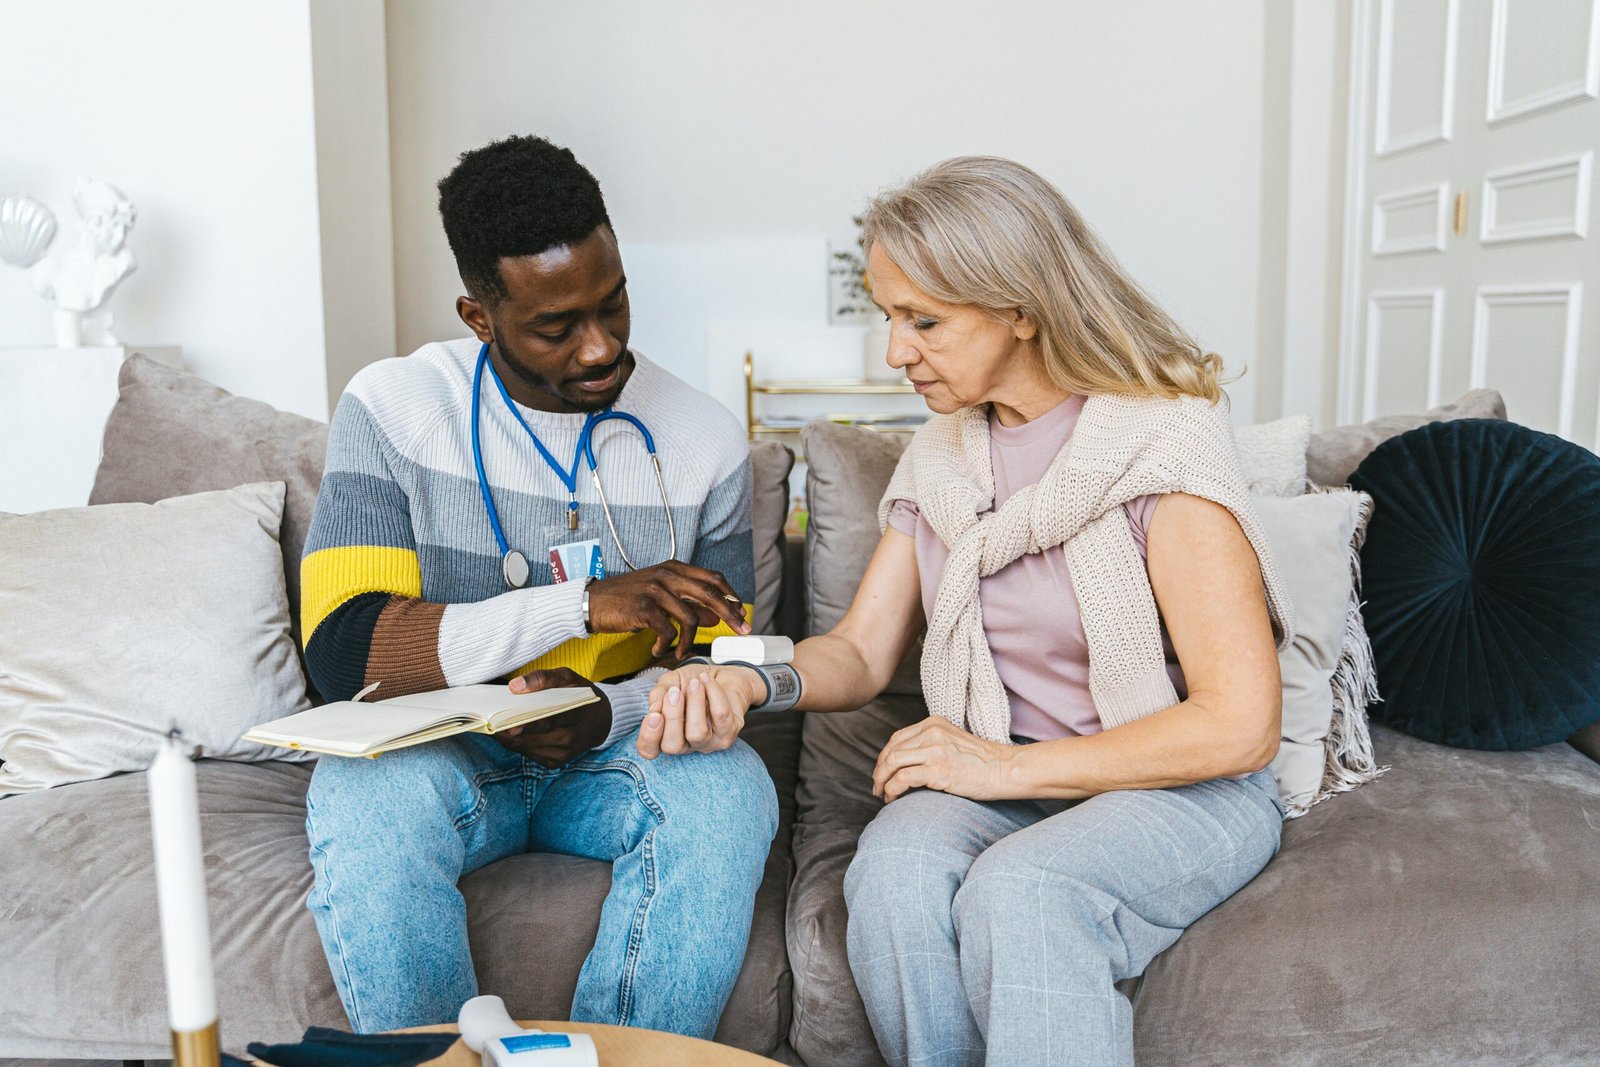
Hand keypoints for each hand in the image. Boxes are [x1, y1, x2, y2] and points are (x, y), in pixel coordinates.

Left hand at [494, 668, 611, 767]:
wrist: (601, 721)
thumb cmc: (581, 695)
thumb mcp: (568, 678)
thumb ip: (543, 678)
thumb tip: (514, 686)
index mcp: (574, 716)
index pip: (549, 721)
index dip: (528, 725)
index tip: (509, 725)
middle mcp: (568, 739)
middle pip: (532, 738)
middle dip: (508, 732)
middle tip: (489, 722)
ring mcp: (561, 754)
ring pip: (525, 748)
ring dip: (508, 739)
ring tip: (493, 726)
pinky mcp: (555, 763)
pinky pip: (529, 755)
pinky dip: (517, 745)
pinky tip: (510, 734)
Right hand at [586, 561, 750, 659]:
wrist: (591, 603)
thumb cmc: (627, 601)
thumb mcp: (660, 598)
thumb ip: (688, 605)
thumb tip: (716, 616)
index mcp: (674, 568)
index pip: (713, 578)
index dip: (730, 596)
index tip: (742, 614)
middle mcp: (667, 575)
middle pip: (710, 593)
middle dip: (730, 614)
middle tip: (742, 631)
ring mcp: (655, 590)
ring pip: (690, 617)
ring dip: (690, 640)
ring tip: (681, 651)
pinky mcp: (644, 608)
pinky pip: (668, 631)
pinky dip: (667, 644)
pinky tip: (659, 649)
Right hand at [638, 663, 762, 758]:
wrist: (721, 675)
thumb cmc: (691, 682)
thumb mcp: (669, 683)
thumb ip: (658, 694)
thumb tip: (654, 708)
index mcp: (666, 735)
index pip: (650, 750)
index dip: (649, 737)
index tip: (654, 715)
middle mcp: (686, 745)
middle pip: (673, 746)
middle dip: (672, 717)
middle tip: (674, 692)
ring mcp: (709, 743)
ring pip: (697, 733)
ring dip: (695, 703)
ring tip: (695, 683)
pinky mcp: (729, 733)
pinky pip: (720, 716)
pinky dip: (713, 693)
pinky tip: (707, 680)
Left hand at [872, 717, 1020, 802]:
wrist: (1005, 769)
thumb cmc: (982, 762)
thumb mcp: (953, 742)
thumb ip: (931, 745)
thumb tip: (906, 763)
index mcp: (933, 723)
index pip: (896, 738)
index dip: (884, 757)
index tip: (881, 772)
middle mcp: (931, 732)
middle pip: (891, 750)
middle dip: (879, 770)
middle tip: (877, 786)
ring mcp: (934, 750)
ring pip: (892, 763)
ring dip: (882, 781)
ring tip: (882, 794)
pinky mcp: (937, 769)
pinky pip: (902, 778)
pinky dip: (892, 789)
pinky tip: (893, 798)